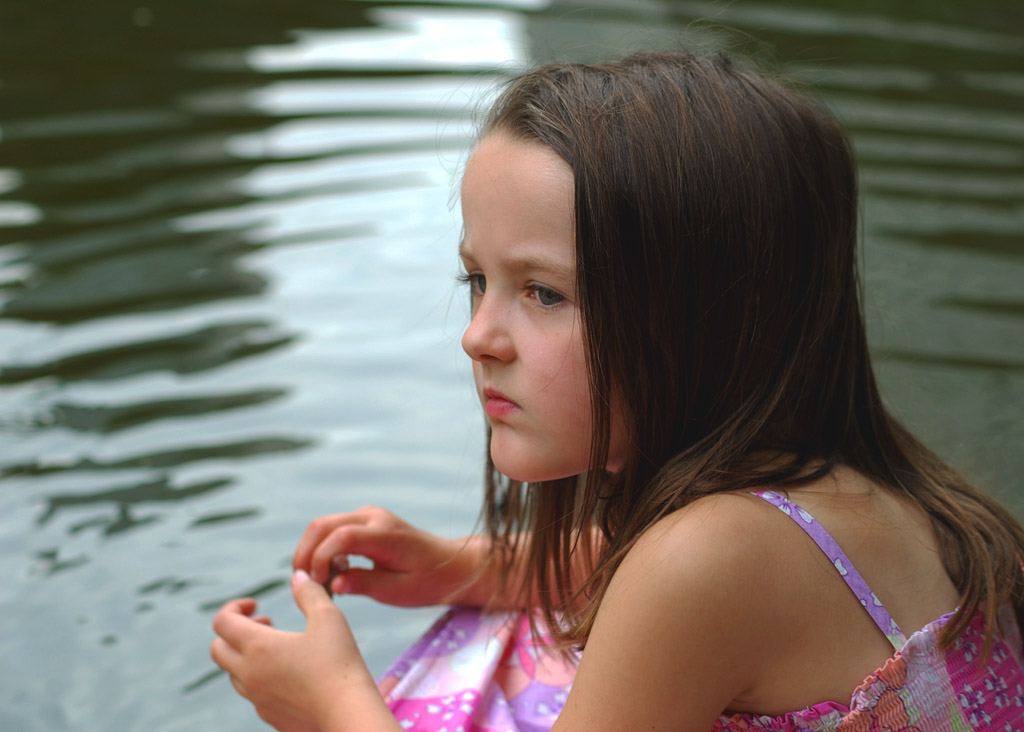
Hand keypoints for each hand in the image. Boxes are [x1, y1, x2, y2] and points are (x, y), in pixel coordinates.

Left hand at [210, 570, 379, 731]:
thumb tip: (298, 575)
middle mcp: (249, 674)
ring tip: (279, 647)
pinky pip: (252, 693)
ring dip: (246, 655)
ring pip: (233, 673)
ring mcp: (256, 699)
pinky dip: (259, 678)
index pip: (222, 622)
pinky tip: (289, 673)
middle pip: (218, 649)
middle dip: (235, 631)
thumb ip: (309, 593)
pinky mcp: (269, 716)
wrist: (347, 714)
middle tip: (266, 623)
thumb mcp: (329, 617)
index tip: (256, 605)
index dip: (234, 607)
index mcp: (257, 647)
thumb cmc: (339, 663)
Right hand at [292, 507, 482, 606]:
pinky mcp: (365, 522)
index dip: (320, 558)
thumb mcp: (399, 591)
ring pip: (323, 525)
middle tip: (302, 584)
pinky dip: (322, 549)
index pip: (342, 536)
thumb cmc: (428, 581)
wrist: (450, 565)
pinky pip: (333, 530)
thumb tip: (333, 584)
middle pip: (323, 525)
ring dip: (311, 551)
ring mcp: (368, 516)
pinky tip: (330, 572)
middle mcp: (374, 517)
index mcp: (385, 534)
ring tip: (317, 582)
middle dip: (305, 553)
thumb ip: (365, 585)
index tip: (316, 583)